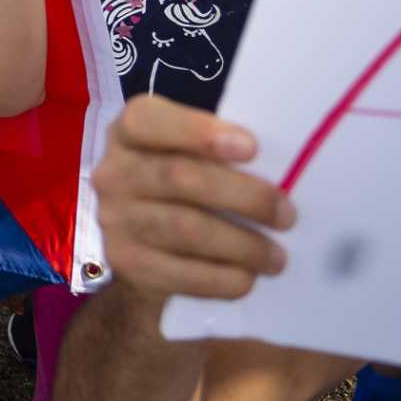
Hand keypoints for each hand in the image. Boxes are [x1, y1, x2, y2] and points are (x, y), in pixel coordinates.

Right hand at [92, 95, 293, 301]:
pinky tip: (247, 277)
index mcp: (129, 132)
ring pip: (185, 229)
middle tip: (286, 215)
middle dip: (244, 196)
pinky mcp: (125, 262)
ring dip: (242, 245)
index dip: (199, 132)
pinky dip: (222, 278)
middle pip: (179, 177)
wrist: (135, 230)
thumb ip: (218, 150)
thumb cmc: (178, 177)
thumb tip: (283, 172)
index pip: (149, 121)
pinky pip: (180, 274)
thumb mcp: (184, 148)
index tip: (252, 148)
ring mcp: (114, 219)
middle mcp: (113, 172)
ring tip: (276, 257)